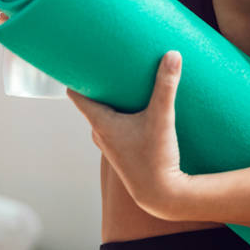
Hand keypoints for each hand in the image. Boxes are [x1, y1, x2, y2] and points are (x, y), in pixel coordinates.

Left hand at [66, 51, 192, 220]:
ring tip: (126, 81)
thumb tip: (172, 54)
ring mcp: (109, 144)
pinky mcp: (122, 151)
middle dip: (101, 83)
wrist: (161, 196)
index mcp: (100, 123)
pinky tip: (138, 107)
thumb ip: (166, 85)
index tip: (82, 58)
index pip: (77, 93)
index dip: (77, 75)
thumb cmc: (156, 159)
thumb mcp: (162, 118)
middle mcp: (100, 133)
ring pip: (105, 114)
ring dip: (114, 100)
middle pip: (93, 101)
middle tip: (111, 62)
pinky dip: (122, 114)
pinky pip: (115, 125)